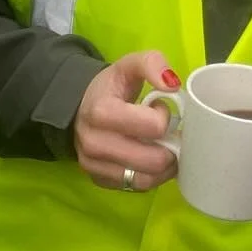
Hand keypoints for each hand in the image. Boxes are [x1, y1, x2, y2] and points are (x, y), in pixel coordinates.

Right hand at [73, 50, 179, 191]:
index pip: (153, 127)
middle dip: (169, 145)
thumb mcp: (129, 65)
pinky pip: (138, 187)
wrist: (79, 107)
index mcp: (101, 112)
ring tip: (164, 146)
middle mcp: (95, 144)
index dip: (164, 116)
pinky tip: (152, 158)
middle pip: (154, 160)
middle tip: (167, 132)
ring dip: (165, 165)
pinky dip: (152, 176)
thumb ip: (152, 63)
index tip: (159, 108)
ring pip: (147, 180)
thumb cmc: (110, 87)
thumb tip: (172, 84)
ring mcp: (95, 167)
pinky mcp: (101, 181)